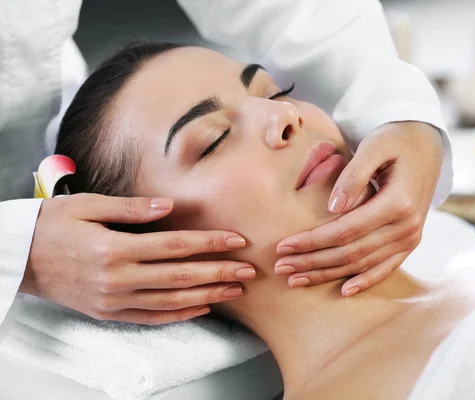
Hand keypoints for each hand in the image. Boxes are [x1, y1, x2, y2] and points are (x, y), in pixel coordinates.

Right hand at [21, 194, 255, 324]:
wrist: (17, 258)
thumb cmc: (51, 226)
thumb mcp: (86, 206)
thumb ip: (130, 208)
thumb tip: (168, 206)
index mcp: (114, 249)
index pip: (175, 245)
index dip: (209, 242)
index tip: (236, 239)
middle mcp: (118, 279)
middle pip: (180, 276)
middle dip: (219, 272)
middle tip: (249, 271)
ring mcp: (113, 300)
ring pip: (171, 300)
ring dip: (207, 295)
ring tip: (234, 290)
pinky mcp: (108, 312)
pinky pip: (150, 317)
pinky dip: (179, 314)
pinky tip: (201, 308)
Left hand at [274, 122, 442, 295]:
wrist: (427, 145)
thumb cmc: (395, 140)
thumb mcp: (374, 146)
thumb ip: (353, 175)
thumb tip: (332, 207)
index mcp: (397, 203)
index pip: (345, 230)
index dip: (312, 241)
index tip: (283, 246)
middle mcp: (407, 226)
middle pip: (351, 253)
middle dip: (312, 262)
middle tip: (280, 267)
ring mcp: (411, 237)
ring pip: (364, 264)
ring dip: (329, 274)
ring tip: (297, 279)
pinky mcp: (410, 242)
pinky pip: (387, 268)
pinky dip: (365, 281)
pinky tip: (343, 291)